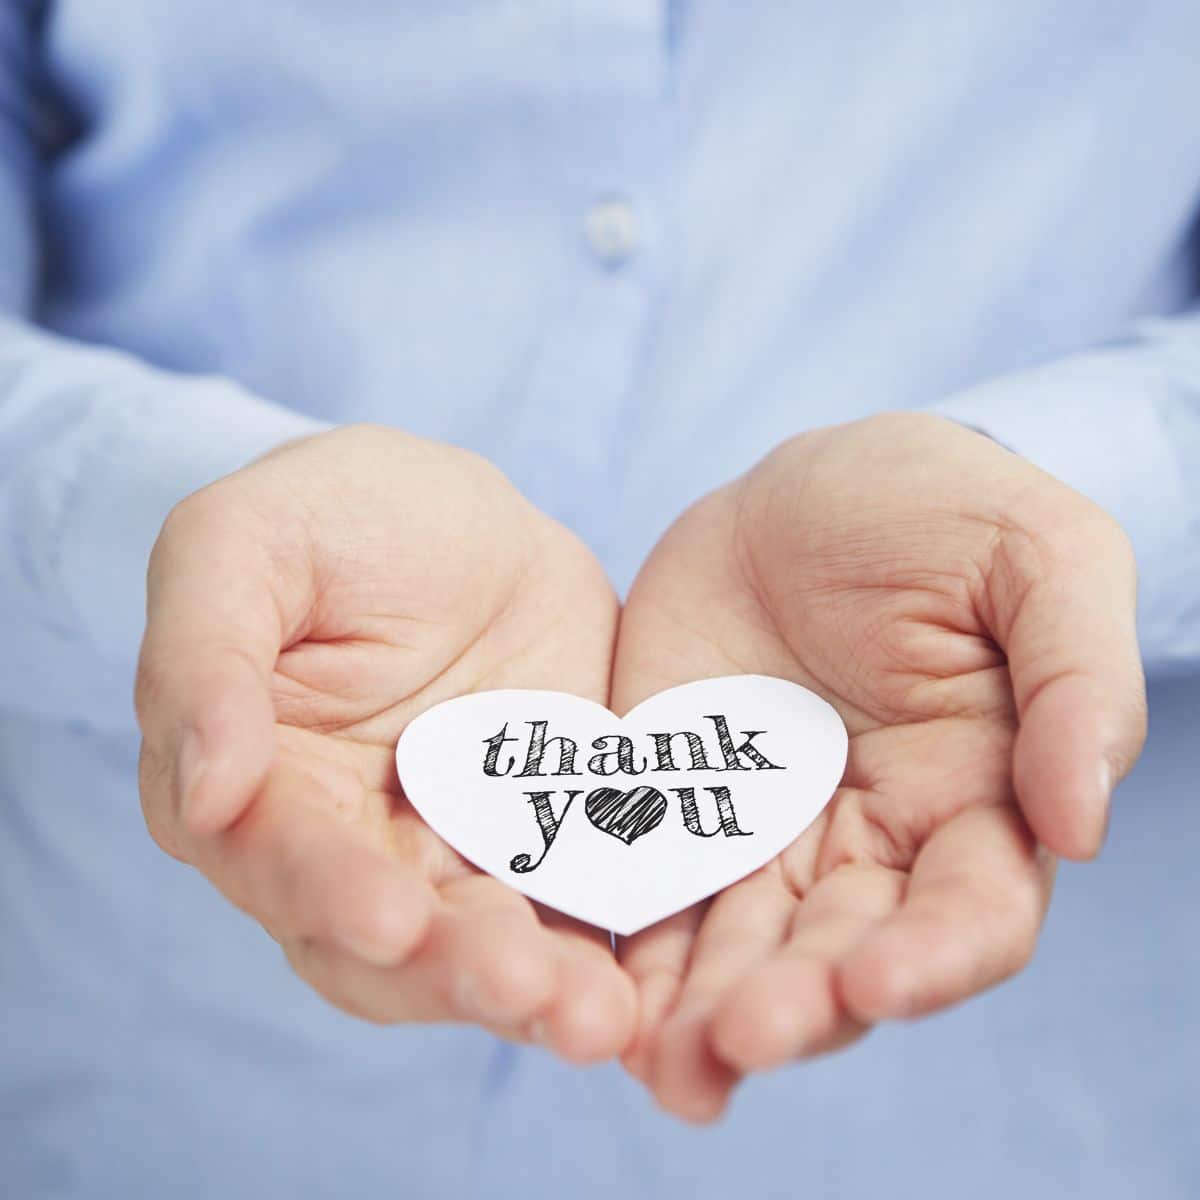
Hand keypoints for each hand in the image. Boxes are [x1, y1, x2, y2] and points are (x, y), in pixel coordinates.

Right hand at [136, 425, 633, 1061]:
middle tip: (525, 986)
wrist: (474, 520)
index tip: (391, 916)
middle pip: (385, 944)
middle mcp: (350, 847)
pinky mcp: (545, 846)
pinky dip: (607, 951)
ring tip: (600, 1016)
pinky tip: (648, 987)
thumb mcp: (246, 539)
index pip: (278, 862)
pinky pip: (574, 909)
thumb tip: (206, 792)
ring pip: (483, 947)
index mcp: (261, 786)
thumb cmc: (340, 514)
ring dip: (536, 991)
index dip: (328, 894)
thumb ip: (201, 657)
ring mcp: (454, 855)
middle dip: (451, 972)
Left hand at [612, 412, 1146, 1119]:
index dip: (932, 958)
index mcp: (973, 797)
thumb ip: (1078, 682)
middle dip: (793, 1005)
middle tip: (735, 1041)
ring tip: (657, 1062)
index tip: (873, 978)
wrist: (799, 489)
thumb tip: (1082, 826)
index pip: (971, 912)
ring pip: (739, 945)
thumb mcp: (1039, 557)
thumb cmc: (939, 507)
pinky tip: (591, 994)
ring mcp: (764, 830)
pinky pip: (649, 884)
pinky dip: (625, 945)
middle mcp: (869, 840)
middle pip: (839, 955)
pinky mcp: (675, 803)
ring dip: (701, 1011)